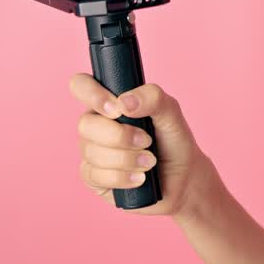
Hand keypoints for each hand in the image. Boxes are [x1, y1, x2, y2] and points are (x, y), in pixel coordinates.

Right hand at [69, 73, 212, 217]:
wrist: (183, 178)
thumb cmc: (173, 140)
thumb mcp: (171, 112)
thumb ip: (152, 97)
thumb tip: (123, 102)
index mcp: (109, 102)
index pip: (81, 85)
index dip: (92, 94)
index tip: (117, 109)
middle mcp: (95, 125)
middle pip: (85, 124)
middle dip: (120, 136)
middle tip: (147, 141)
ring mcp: (91, 152)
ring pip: (92, 152)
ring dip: (127, 159)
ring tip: (150, 161)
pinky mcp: (93, 178)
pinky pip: (96, 176)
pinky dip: (123, 177)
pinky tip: (139, 178)